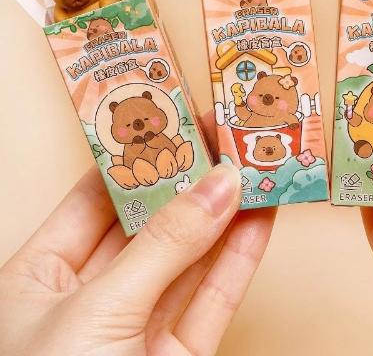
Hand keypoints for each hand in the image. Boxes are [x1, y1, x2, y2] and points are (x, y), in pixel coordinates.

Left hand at [0, 114, 274, 355]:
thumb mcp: (95, 311)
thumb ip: (164, 246)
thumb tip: (220, 184)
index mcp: (38, 275)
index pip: (98, 194)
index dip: (143, 153)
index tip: (183, 118)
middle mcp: (88, 296)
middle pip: (151, 221)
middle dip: (194, 179)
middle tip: (232, 137)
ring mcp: (137, 328)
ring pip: (190, 256)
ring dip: (228, 212)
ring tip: (260, 166)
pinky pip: (213, 297)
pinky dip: (240, 258)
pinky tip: (262, 219)